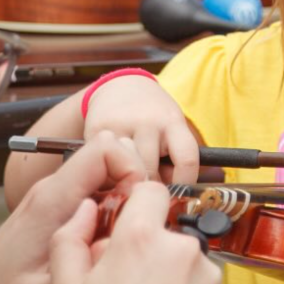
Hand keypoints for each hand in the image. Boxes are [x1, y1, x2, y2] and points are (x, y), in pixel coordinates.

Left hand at [0, 132, 148, 283]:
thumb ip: (85, 267)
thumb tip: (127, 239)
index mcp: (50, 201)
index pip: (104, 149)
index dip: (132, 167)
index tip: (142, 205)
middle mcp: (53, 191)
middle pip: (109, 154)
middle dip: (136, 180)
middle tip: (139, 222)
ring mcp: (54, 201)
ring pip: (105, 174)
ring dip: (126, 196)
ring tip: (125, 236)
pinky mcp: (57, 215)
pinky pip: (96, 195)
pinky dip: (114, 210)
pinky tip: (110, 245)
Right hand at [51, 181, 223, 283]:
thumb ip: (70, 238)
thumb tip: (86, 207)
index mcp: (141, 238)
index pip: (148, 189)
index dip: (133, 204)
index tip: (123, 227)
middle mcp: (181, 247)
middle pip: (163, 227)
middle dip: (147, 245)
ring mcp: (207, 273)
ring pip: (182, 255)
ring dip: (167, 270)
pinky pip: (200, 281)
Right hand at [84, 74, 199, 184]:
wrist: (120, 87)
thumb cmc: (153, 115)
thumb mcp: (172, 126)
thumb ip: (175, 157)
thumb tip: (169, 197)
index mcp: (172, 122)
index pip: (187, 159)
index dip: (185, 183)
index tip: (179, 194)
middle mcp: (147, 122)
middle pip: (151, 171)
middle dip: (150, 186)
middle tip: (146, 189)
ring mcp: (121, 126)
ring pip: (125, 171)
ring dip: (127, 181)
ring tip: (128, 178)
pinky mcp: (96, 132)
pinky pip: (104, 166)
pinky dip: (108, 176)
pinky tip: (112, 170)